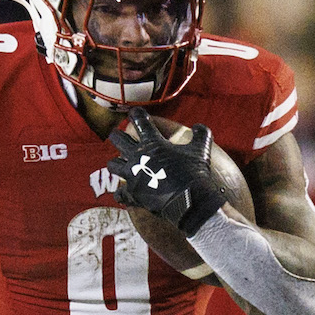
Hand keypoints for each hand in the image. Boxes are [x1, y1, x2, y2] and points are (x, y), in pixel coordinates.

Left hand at [106, 108, 226, 236]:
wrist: (190, 201)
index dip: (136, 114)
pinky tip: (124, 193)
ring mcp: (132, 176)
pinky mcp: (132, 194)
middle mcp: (138, 157)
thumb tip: (199, 126)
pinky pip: (119, 193)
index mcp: (153, 143)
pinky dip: (122, 193)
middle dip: (117, 136)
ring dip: (117, 163)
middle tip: (118, 136)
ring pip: (113, 164)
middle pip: (117, 139)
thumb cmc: (194, 174)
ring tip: (121, 164)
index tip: (134, 113)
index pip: (139, 121)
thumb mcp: (202, 150)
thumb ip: (201, 134)